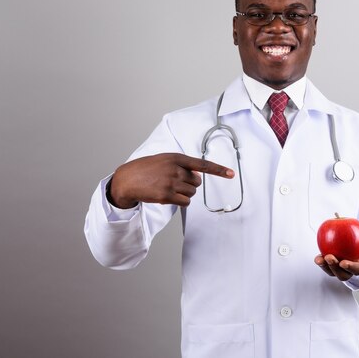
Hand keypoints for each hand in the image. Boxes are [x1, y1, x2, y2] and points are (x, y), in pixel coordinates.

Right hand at [108, 153, 234, 208]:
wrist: (127, 179)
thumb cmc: (145, 169)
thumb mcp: (163, 160)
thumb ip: (180, 165)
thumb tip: (196, 177)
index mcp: (176, 158)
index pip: (202, 164)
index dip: (218, 170)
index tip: (231, 174)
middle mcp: (175, 169)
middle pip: (197, 182)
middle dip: (189, 185)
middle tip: (174, 183)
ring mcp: (171, 182)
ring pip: (191, 193)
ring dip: (184, 194)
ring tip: (168, 189)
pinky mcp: (166, 195)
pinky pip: (185, 202)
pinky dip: (181, 201)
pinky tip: (169, 197)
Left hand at [314, 228, 358, 280]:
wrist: (353, 239)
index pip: (358, 268)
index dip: (351, 267)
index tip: (343, 263)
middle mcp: (351, 269)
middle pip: (343, 274)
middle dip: (335, 268)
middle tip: (329, 258)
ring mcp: (340, 268)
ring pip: (332, 272)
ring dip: (325, 267)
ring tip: (319, 259)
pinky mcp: (331, 264)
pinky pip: (325, 265)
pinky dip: (321, 262)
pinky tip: (317, 258)